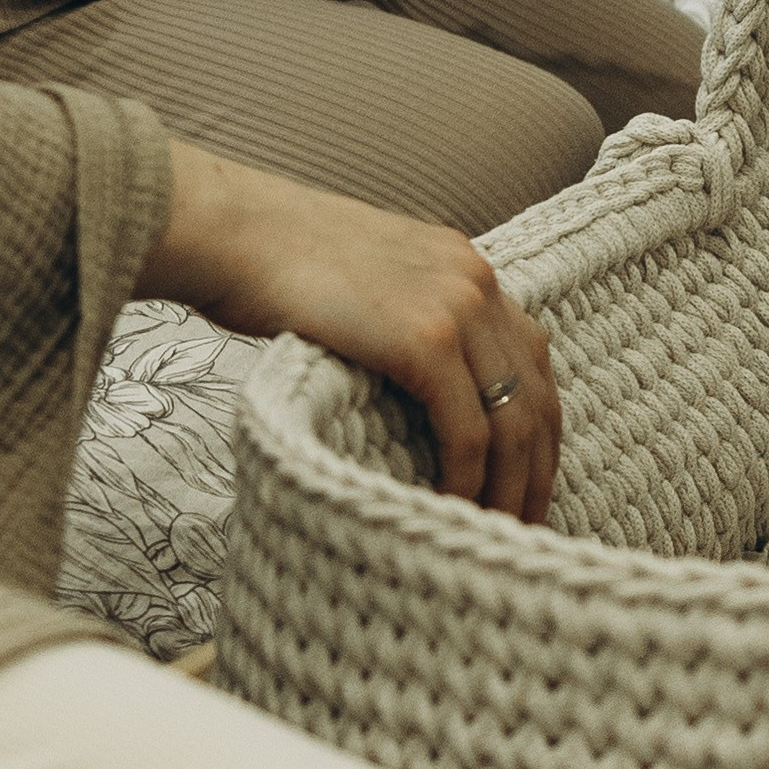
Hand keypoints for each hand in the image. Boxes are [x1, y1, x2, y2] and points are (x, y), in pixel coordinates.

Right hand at [141, 143, 560, 522]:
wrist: (231, 231)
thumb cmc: (271, 265)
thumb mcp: (364, 282)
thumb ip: (400, 321)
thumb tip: (409, 397)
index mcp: (464, 265)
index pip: (530, 359)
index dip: (535, 429)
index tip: (524, 484)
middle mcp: (476, 280)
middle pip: (537, 393)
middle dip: (536, 471)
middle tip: (524, 529)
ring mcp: (456, 306)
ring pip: (513, 420)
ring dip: (510, 489)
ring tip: (495, 537)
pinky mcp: (426, 339)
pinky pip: (468, 430)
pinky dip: (468, 479)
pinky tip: (453, 510)